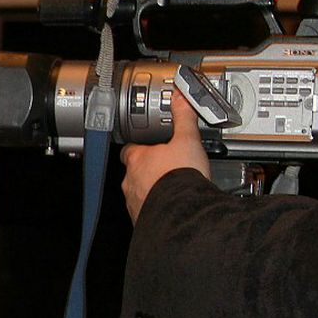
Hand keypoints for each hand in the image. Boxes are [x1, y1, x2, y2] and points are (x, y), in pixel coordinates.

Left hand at [120, 92, 210, 223]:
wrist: (182, 214)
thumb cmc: (181, 177)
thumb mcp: (187, 140)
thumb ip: (183, 118)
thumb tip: (180, 98)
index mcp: (137, 159)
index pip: (131, 148)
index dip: (141, 146)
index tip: (151, 145)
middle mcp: (130, 181)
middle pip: (135, 171)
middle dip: (149, 170)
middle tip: (168, 168)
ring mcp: (134, 202)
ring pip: (140, 192)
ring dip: (152, 190)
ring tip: (172, 188)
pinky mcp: (142, 220)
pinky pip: (147, 212)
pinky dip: (157, 208)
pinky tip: (171, 206)